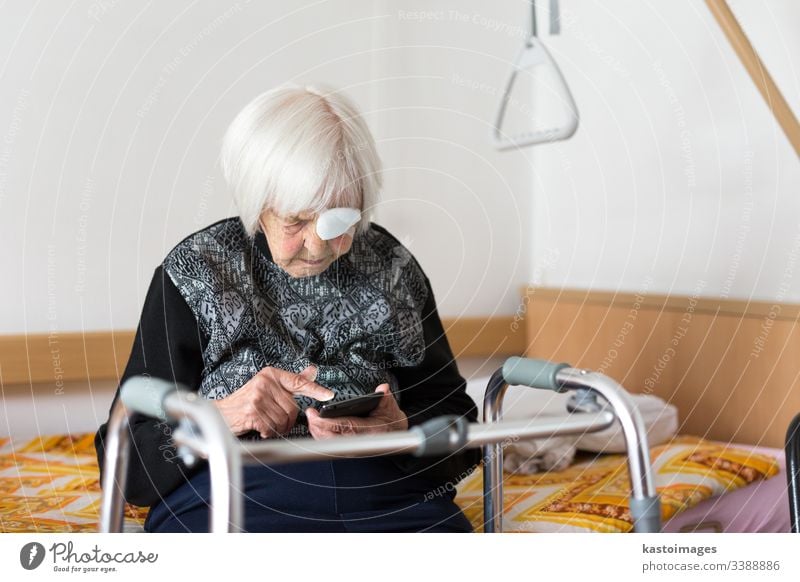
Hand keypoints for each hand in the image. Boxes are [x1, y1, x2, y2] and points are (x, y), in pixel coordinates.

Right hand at [213, 366, 333, 437]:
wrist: (220, 414)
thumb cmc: (244, 401)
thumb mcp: (267, 386)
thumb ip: (291, 381)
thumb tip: (312, 371)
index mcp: (271, 374)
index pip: (298, 381)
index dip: (316, 389)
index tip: (329, 395)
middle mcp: (264, 383)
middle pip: (292, 408)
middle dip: (287, 420)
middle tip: (274, 420)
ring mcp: (258, 397)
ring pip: (283, 420)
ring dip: (277, 428)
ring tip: (265, 423)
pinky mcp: (252, 412)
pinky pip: (271, 427)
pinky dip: (267, 432)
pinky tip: (259, 427)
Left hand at [305, 383, 408, 438]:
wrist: (395, 435)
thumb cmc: (391, 421)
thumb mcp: (390, 406)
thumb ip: (385, 397)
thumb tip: (383, 389)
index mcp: (369, 430)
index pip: (346, 427)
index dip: (329, 423)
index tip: (317, 416)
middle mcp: (359, 441)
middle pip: (332, 438)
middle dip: (318, 427)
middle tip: (310, 414)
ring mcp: (353, 447)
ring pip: (330, 443)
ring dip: (318, 432)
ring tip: (311, 419)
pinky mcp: (348, 448)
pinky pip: (331, 444)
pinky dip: (321, 436)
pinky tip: (316, 428)